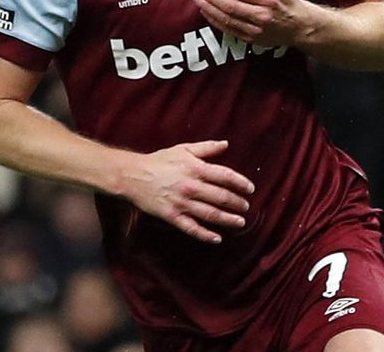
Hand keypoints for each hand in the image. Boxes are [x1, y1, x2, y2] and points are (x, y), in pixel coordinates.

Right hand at [120, 140, 254, 243]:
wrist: (133, 175)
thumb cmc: (159, 160)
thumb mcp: (182, 149)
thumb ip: (206, 148)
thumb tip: (226, 144)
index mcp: (195, 168)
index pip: (225, 176)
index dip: (241, 183)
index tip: (250, 189)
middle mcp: (191, 186)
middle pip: (222, 197)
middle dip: (238, 203)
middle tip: (246, 206)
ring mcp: (182, 203)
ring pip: (211, 214)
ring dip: (228, 220)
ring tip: (240, 222)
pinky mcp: (172, 216)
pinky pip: (192, 228)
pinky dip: (206, 235)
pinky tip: (217, 238)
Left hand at [193, 0, 319, 46]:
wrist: (300, 27)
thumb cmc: (288, 0)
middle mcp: (262, 15)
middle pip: (230, 6)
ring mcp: (256, 29)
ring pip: (227, 19)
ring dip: (209, 9)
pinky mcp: (251, 39)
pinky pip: (229, 30)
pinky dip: (215, 21)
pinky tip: (206, 12)